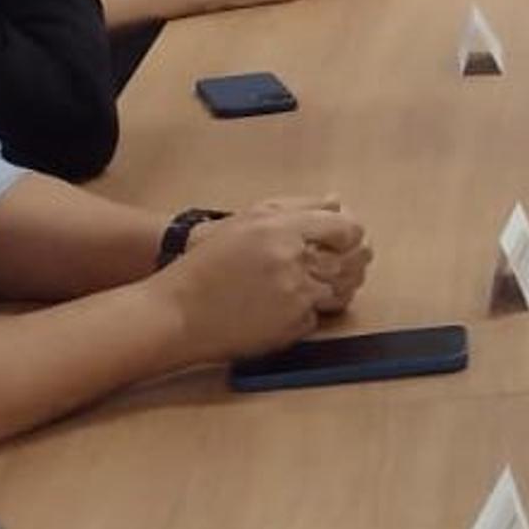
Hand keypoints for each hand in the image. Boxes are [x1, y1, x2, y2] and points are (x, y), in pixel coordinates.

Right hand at [164, 203, 369, 357]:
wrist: (178, 312)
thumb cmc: (205, 264)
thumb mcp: (245, 221)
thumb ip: (297, 207)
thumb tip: (337, 202)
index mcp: (279, 229)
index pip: (343, 228)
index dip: (350, 234)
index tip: (346, 239)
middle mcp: (291, 261)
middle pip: (346, 262)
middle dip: (345, 263)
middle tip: (329, 264)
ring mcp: (295, 296)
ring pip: (335, 291)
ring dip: (325, 289)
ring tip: (298, 287)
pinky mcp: (293, 326)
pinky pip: (315, 317)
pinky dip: (303, 314)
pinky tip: (276, 308)